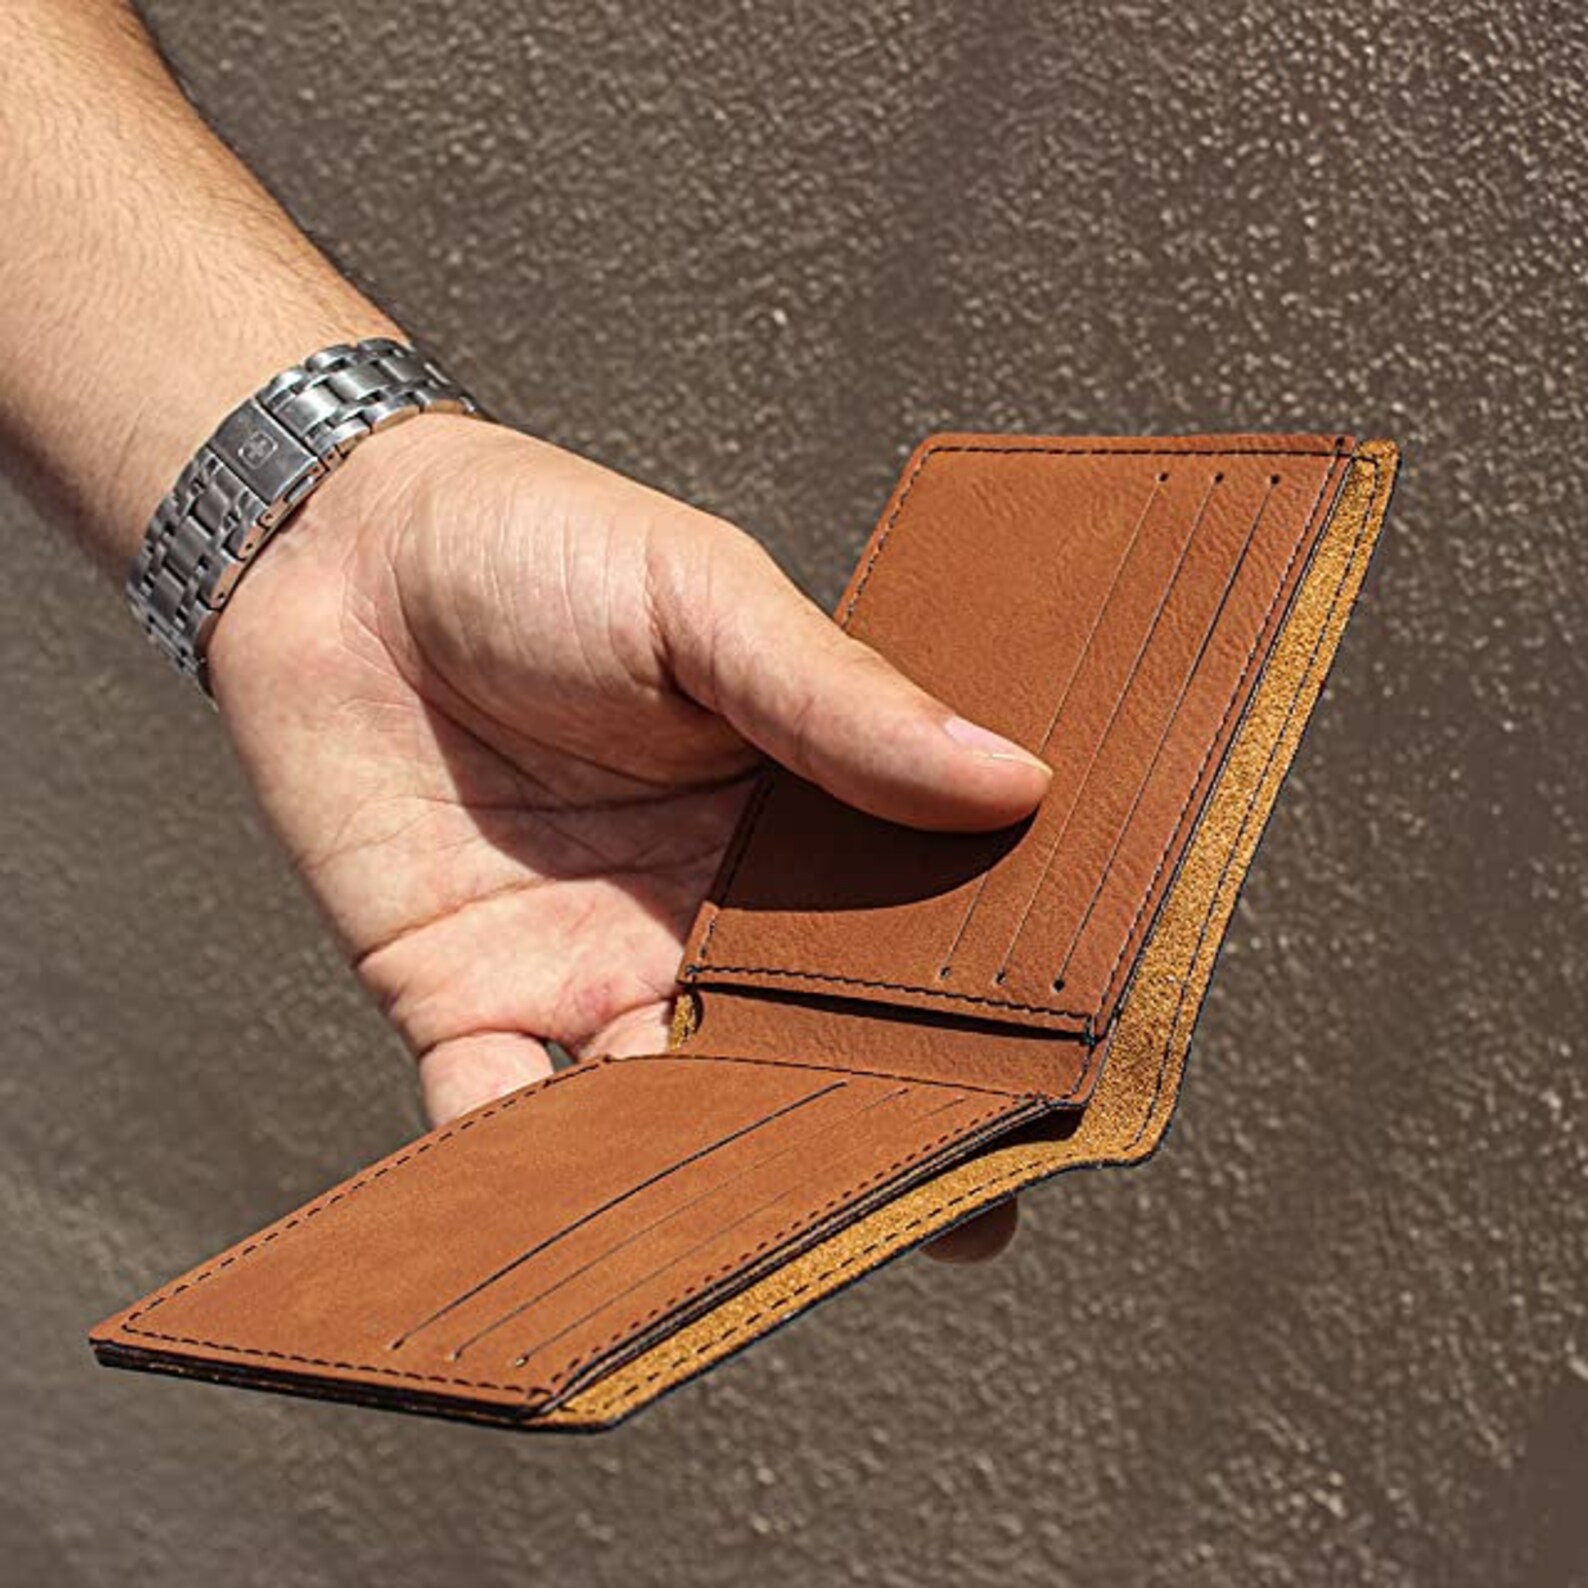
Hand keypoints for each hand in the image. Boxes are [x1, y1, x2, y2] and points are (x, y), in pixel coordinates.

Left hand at [207, 416, 1048, 1258]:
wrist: (331, 550)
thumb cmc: (536, 541)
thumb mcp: (706, 598)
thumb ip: (840, 701)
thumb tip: (1014, 782)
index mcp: (790, 819)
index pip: (906, 939)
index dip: (971, 1015)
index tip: (1053, 1091)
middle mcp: (705, 919)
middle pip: (802, 1055)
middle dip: (865, 1140)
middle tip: (954, 1217)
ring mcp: (589, 973)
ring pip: (669, 1117)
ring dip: (716, 1186)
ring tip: (783, 1257)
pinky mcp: (465, 1007)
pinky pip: (499, 1122)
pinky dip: (523, 1188)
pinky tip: (575, 1241)